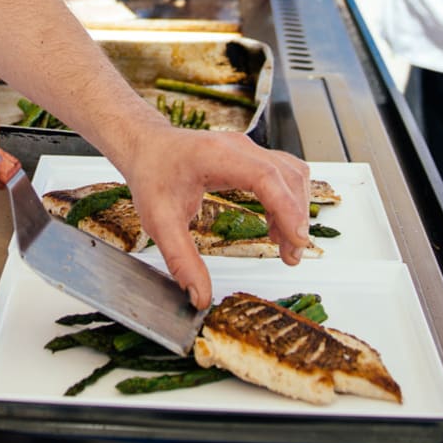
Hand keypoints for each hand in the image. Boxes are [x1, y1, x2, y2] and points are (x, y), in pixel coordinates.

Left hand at [117, 129, 310, 307]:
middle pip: (286, 177)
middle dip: (295, 218)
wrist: (146, 147)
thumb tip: (199, 296)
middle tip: (290, 256)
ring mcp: (246, 150)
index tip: (297, 239)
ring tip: (285, 247)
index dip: (287, 208)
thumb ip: (181, 260)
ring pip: (290, 174)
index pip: (265, 177)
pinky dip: (286, 201)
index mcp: (216, 156)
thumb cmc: (151, 174)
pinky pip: (282, 175)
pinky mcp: (249, 157)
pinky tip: (276, 227)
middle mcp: (237, 148)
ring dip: (295, 209)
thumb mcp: (159, 221)